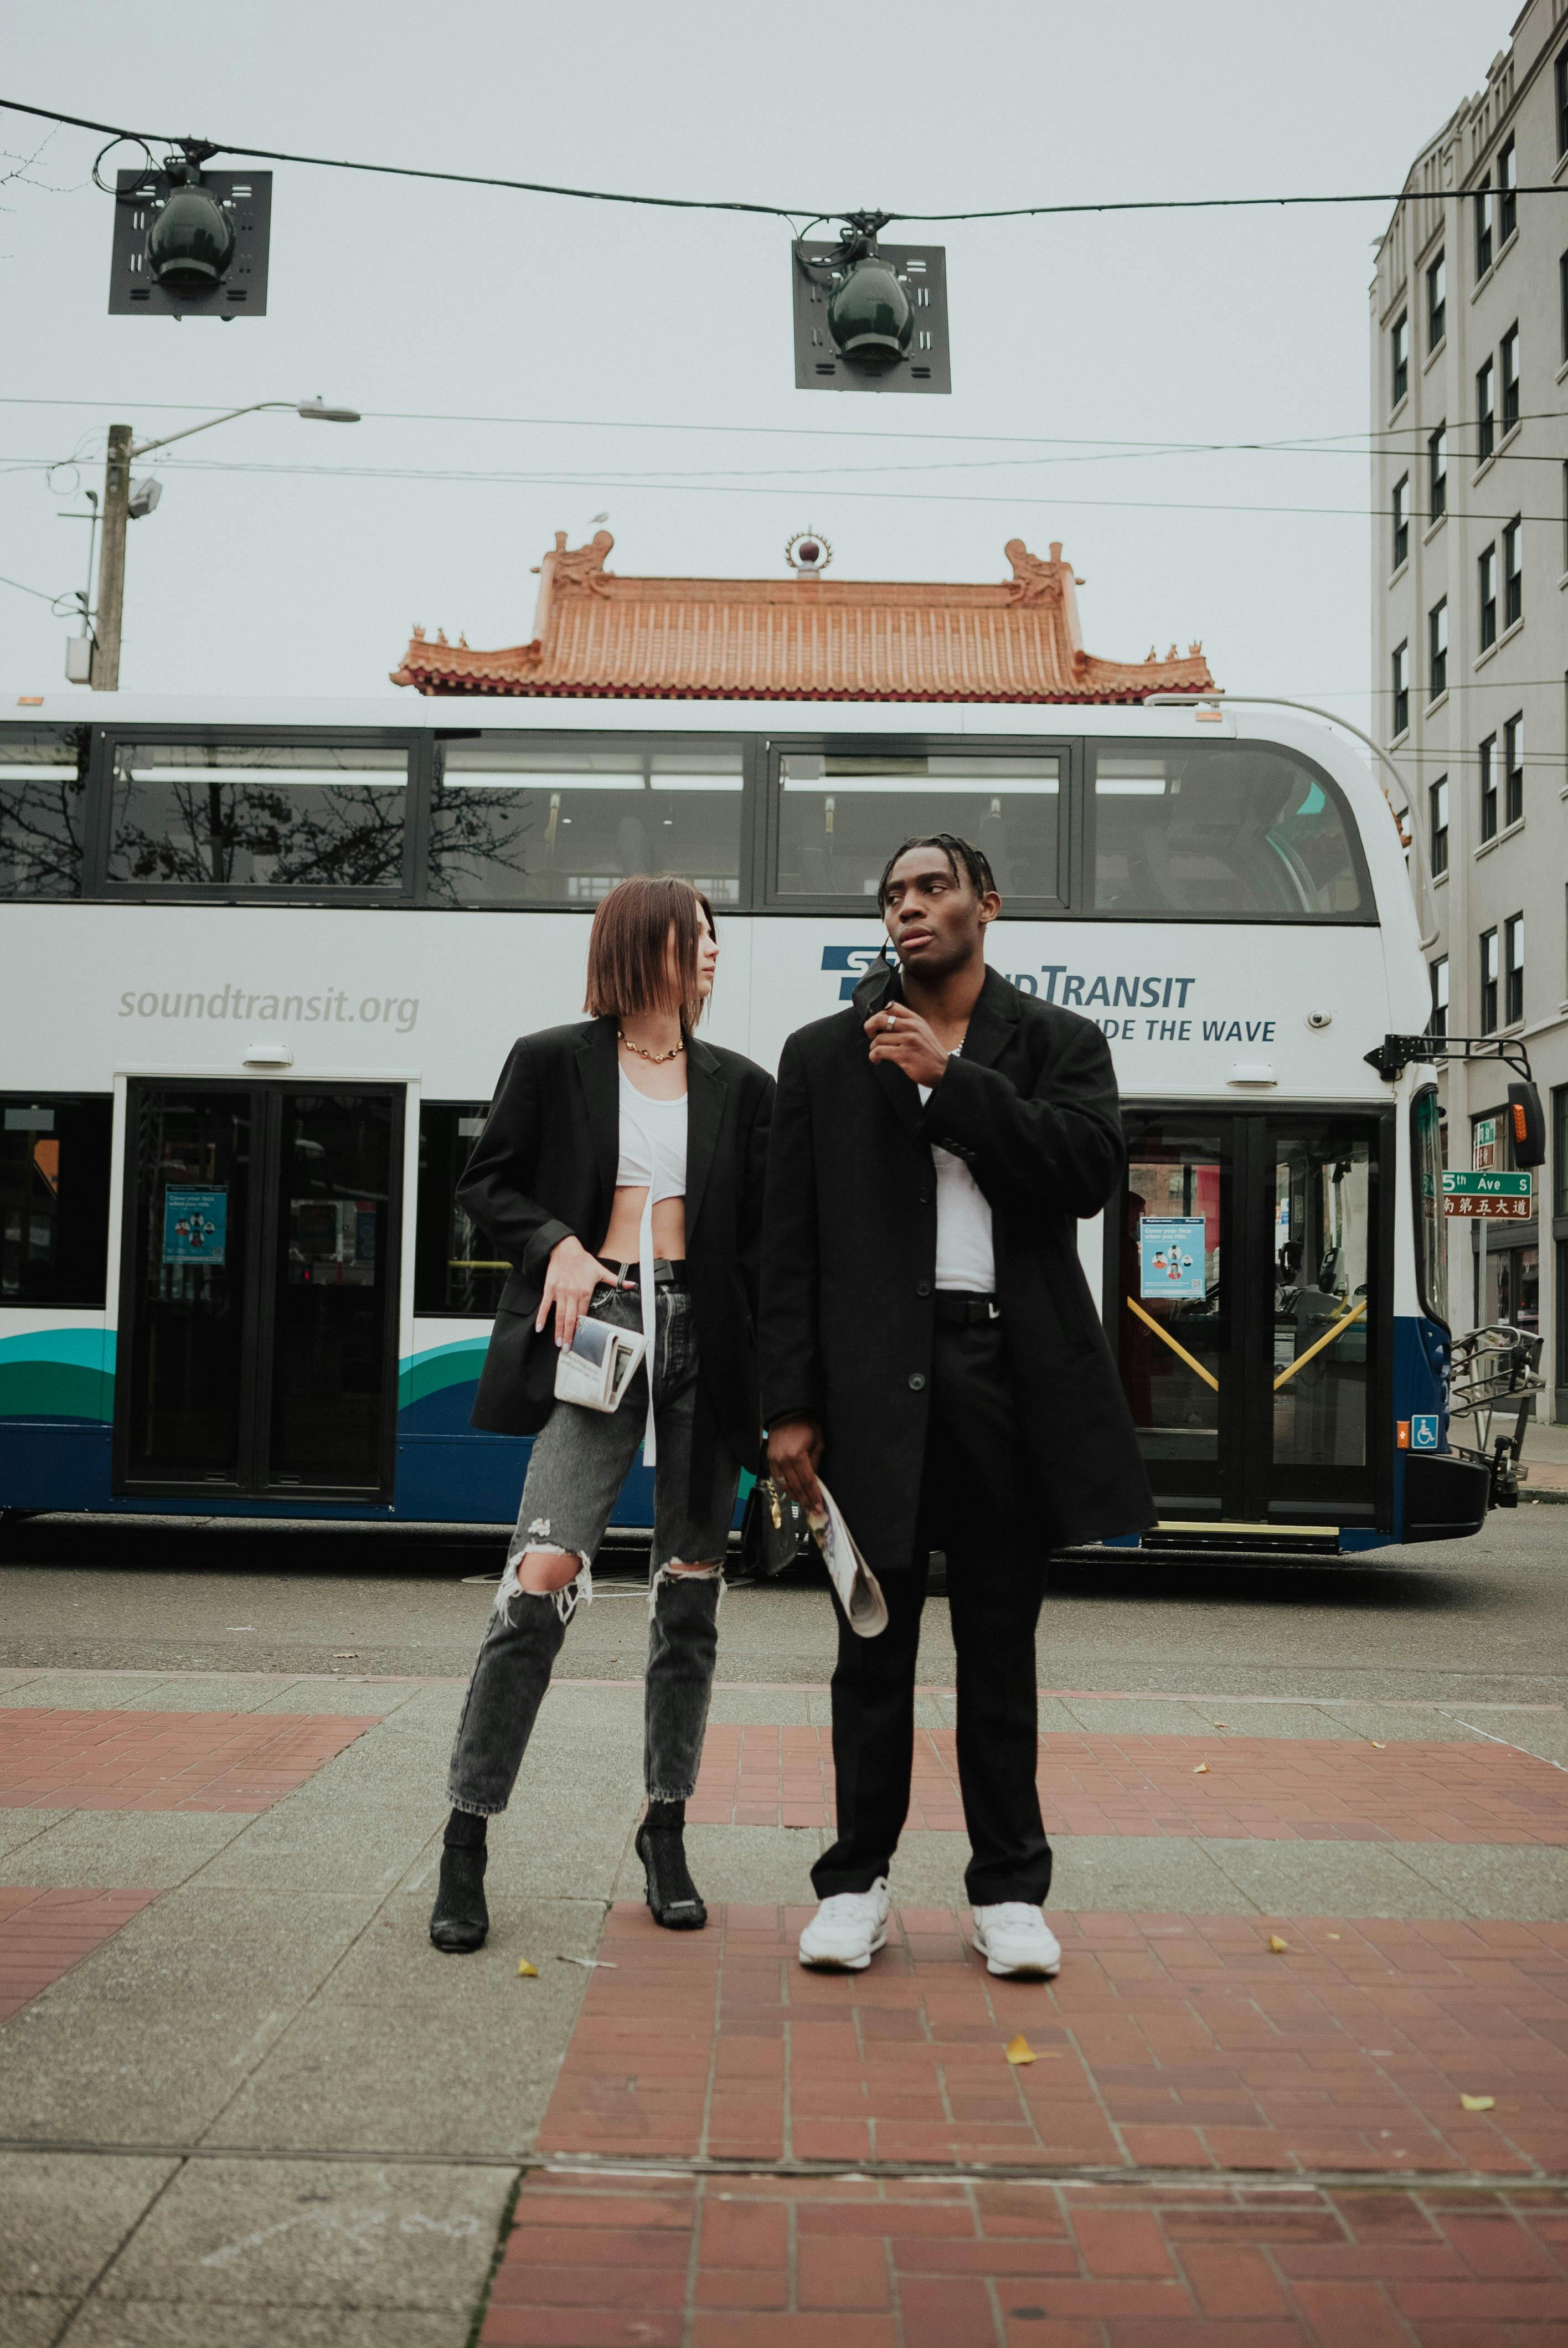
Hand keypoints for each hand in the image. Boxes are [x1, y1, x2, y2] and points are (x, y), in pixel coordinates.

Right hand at [537, 1234, 617, 1350]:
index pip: (583, 1314)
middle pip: (571, 1318)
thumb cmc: (583, 1261)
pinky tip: (539, 1328)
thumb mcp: (601, 1271)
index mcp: (585, 1292)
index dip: (581, 1328)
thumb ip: (616, 1281)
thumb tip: (633, 1285)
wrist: (565, 1249)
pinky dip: (541, 1317)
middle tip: (567, 1348)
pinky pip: (544, 1305)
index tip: (581, 1341)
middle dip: (569, 1335)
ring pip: (559, 1315)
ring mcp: (559, 1292)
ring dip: (558, 1330)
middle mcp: (572, 1294)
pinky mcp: (549, 1289)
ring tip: (558, 1343)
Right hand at [768, 1417, 824, 1516]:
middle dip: (806, 1501)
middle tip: (813, 1510)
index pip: (807, 1482)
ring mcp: (774, 1460)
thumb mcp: (818, 1441)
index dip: (814, 1496)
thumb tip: (816, 1480)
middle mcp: (783, 1460)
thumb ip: (816, 1462)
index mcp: (796, 1455)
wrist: (787, 1413)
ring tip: (804, 1504)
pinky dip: (784, 1488)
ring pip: (784, 1486)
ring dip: (795, 1497)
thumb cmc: (804, 1424)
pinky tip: (791, 1493)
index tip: (819, 1506)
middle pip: (796, 1487)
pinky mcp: (769, 1459)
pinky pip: (776, 1479)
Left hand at [864, 1004, 948, 1088]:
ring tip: (877, 1053)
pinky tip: (877, 1060)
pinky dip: (874, 1056)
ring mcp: (908, 1041)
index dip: (878, 1014)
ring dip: (873, 1047)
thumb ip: (907, 1024)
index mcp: (915, 1019)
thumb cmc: (929, 1052)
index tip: (877, 1025)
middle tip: (870, 1036)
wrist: (943, 1070)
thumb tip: (883, 1021)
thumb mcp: (922, 1031)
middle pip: (880, 1019)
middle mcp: (912, 1027)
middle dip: (869, 1027)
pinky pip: (880, 1051)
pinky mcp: (904, 1055)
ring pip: (878, 1038)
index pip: (891, 1007)